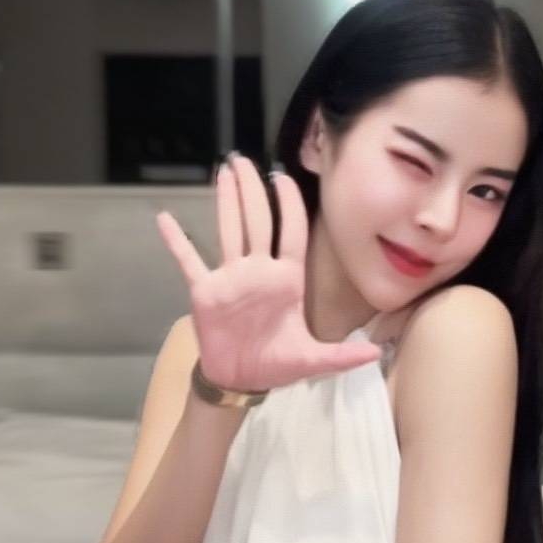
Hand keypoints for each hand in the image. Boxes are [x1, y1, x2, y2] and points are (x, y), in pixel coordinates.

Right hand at [155, 154, 382, 392]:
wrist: (240, 381)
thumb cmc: (276, 364)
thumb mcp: (312, 360)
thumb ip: (342, 356)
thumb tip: (376, 355)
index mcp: (286, 280)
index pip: (292, 233)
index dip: (289, 205)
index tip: (284, 178)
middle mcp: (258, 270)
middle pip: (258, 221)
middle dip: (253, 190)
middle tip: (244, 160)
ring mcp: (230, 277)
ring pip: (229, 230)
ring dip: (226, 200)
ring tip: (224, 171)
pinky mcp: (204, 291)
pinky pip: (189, 260)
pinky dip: (177, 241)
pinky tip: (166, 219)